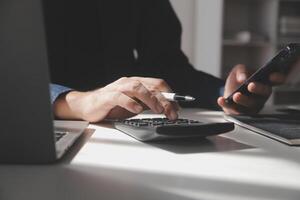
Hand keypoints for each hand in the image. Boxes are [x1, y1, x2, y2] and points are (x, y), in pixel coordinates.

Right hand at [53, 77, 178, 121]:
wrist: (88, 105)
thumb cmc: (112, 105)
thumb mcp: (135, 105)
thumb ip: (149, 104)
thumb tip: (168, 107)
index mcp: (137, 83)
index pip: (158, 84)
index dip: (170, 95)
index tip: (178, 107)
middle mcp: (129, 83)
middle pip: (151, 87)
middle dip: (164, 100)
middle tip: (172, 113)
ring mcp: (118, 88)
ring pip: (137, 88)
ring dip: (150, 99)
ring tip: (158, 109)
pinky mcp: (107, 97)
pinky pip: (119, 97)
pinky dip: (130, 103)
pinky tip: (136, 110)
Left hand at [217, 64, 285, 113]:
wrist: (228, 89)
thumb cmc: (238, 79)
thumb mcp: (239, 70)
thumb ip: (242, 70)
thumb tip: (243, 77)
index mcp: (265, 82)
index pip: (277, 80)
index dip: (278, 78)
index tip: (272, 76)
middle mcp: (261, 95)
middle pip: (264, 93)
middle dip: (258, 89)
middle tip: (251, 85)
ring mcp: (252, 106)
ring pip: (250, 105)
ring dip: (243, 100)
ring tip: (236, 95)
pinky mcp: (240, 112)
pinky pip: (234, 110)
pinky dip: (227, 105)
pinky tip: (221, 100)